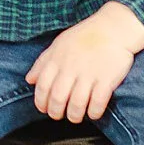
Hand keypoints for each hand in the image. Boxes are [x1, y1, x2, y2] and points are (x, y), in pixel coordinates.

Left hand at [26, 2, 143, 121]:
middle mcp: (71, 67)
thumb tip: (29, 80)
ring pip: (76, 104)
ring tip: (75, 116)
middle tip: (58, 116)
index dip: (41, 101)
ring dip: (74, 116)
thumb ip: (42, 62)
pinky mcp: (106, 79)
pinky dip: (94, 112)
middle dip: (56, 112)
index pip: (42, 86)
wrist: (113, 28)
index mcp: (57, 59)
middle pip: (58, 98)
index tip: (44, 108)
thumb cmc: (85, 36)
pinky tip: (93, 112)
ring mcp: (89, 74)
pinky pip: (98, 103)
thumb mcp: (59, 44)